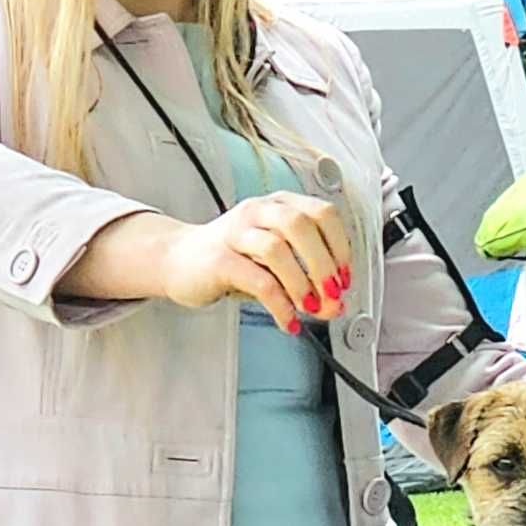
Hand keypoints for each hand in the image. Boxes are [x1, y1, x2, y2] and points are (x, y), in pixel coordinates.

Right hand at [159, 191, 352, 331]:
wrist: (179, 261)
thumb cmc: (232, 260)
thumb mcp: (277, 269)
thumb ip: (309, 284)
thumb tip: (336, 306)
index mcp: (280, 205)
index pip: (322, 213)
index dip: (340, 246)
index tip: (346, 277)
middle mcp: (259, 211)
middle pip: (302, 225)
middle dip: (324, 264)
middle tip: (334, 295)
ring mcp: (236, 232)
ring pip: (278, 248)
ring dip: (302, 283)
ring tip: (311, 308)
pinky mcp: (219, 259)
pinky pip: (257, 280)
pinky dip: (279, 304)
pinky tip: (288, 320)